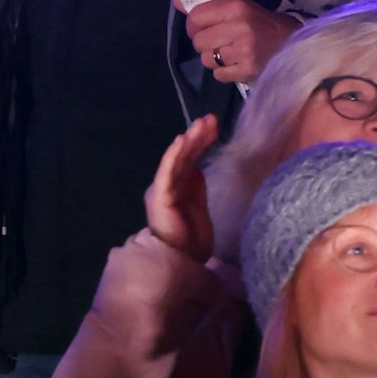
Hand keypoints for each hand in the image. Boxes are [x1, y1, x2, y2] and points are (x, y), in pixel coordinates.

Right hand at [145, 115, 219, 261]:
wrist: (183, 259)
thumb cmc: (192, 236)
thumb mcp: (199, 201)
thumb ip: (197, 182)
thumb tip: (199, 162)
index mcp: (179, 183)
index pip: (191, 156)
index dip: (202, 140)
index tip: (215, 125)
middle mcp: (168, 182)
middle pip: (184, 153)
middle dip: (198, 135)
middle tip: (211, 118)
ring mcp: (163, 188)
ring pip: (177, 158)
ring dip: (190, 139)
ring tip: (202, 123)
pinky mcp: (161, 195)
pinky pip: (168, 171)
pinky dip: (173, 154)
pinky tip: (182, 139)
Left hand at [183, 0, 300, 83]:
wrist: (298, 45)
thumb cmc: (267, 25)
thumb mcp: (241, 8)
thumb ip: (209, 7)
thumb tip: (176, 2)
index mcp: (236, 8)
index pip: (195, 17)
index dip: (194, 25)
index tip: (204, 27)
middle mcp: (238, 28)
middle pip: (198, 41)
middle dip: (206, 43)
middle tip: (221, 41)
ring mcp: (242, 52)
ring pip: (207, 59)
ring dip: (215, 58)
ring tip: (232, 53)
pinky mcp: (246, 71)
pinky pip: (218, 74)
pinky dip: (225, 71)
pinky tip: (238, 63)